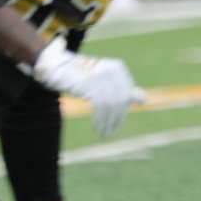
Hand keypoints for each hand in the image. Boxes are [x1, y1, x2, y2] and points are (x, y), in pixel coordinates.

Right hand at [27, 38, 145, 138]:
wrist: (57, 66)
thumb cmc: (81, 76)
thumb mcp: (104, 80)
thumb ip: (122, 89)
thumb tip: (143, 99)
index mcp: (118, 68)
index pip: (126, 95)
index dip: (122, 112)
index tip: (115, 125)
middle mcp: (112, 70)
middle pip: (120, 101)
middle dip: (116, 120)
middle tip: (109, 133)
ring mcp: (101, 75)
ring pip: (110, 105)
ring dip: (107, 122)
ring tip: (103, 133)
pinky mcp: (90, 82)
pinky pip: (100, 106)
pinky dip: (100, 119)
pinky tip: (97, 127)